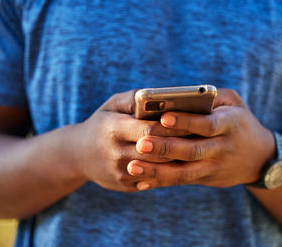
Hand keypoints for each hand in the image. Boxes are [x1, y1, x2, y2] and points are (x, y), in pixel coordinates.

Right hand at [69, 90, 187, 191]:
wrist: (78, 154)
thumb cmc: (102, 123)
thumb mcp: (112, 105)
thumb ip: (134, 98)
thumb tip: (161, 95)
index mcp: (113, 128)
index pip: (150, 129)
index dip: (173, 127)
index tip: (193, 121)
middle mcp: (115, 152)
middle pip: (157, 151)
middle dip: (181, 144)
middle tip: (203, 137)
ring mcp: (120, 172)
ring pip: (158, 169)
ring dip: (179, 160)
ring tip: (198, 150)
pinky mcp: (125, 186)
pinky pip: (153, 181)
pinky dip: (169, 172)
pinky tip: (183, 164)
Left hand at [126, 89, 274, 189]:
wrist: (260, 158)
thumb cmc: (240, 121)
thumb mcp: (233, 103)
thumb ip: (210, 98)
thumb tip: (177, 97)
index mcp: (231, 125)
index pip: (207, 124)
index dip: (186, 122)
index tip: (163, 118)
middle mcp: (223, 148)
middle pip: (192, 150)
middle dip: (165, 148)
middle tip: (140, 144)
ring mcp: (215, 167)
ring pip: (185, 173)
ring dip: (158, 171)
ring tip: (133, 166)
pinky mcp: (206, 178)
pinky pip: (182, 182)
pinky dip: (161, 182)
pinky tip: (141, 182)